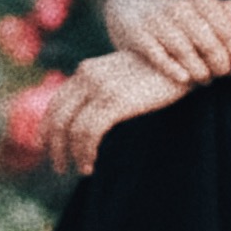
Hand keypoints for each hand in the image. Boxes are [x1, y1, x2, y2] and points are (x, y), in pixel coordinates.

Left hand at [45, 52, 184, 172]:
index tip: (45, 147)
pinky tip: (91, 165)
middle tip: (59, 167)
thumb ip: (106, 90)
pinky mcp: (113, 100)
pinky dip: (85, 152)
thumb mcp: (125, 77)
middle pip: (57, 117)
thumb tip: (96, 117)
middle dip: (54, 146)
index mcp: (87, 70)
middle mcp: (87, 75)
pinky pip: (88, 133)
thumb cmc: (159, 73)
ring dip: (72, 154)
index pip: (56, 102)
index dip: (46, 128)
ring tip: (81, 170)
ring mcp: (99, 87)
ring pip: (71, 129)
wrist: (185, 60)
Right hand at [110, 0, 230, 86]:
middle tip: (221, 74)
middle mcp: (178, 8)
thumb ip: (224, 11)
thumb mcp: (200, 7)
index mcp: (198, 0)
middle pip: (208, 42)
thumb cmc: (177, 14)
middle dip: (218, 63)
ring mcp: (156, 21)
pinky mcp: (138, 36)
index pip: (226, 30)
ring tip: (205, 80)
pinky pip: (158, 56)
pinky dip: (173, 69)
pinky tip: (185, 79)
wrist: (130, 5)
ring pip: (184, 51)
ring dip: (199, 71)